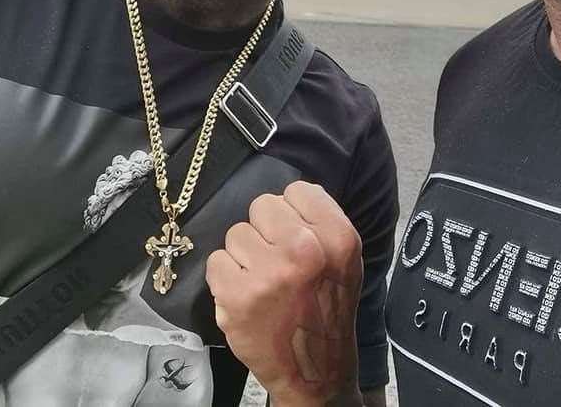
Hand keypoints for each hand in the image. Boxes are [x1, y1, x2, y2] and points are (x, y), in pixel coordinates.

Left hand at [206, 181, 363, 406]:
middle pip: (263, 205)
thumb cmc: (329, 309)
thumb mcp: (344, 260)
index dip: (291, 212)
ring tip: (261, 280)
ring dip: (244, 255)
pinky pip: (216, 260)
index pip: (297, 190)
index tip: (292, 235)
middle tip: (275, 260)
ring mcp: (268, 274)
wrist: (316, 370)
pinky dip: (225, 278)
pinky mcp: (237, 296)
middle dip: (265, 230)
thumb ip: (321, 223)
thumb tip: (287, 195)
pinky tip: (244, 295)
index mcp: (337, 238)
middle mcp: (304, 250)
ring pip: (237, 233)